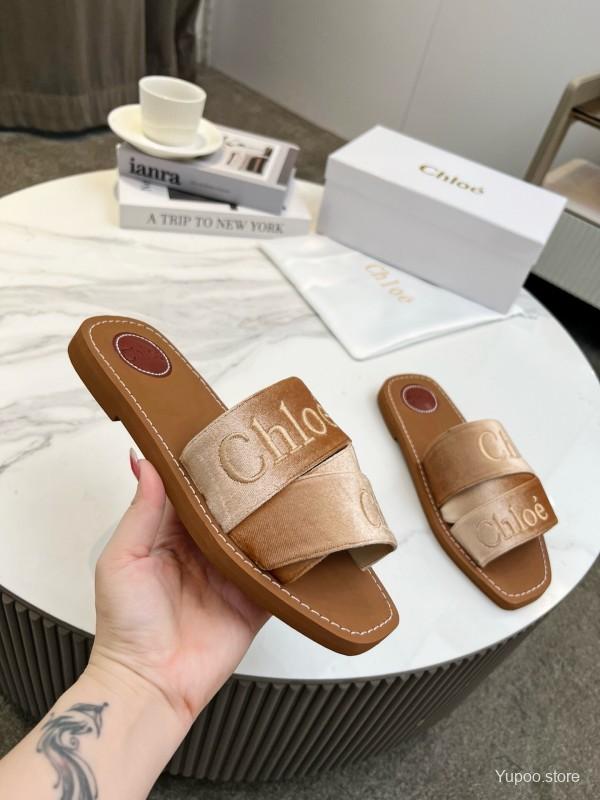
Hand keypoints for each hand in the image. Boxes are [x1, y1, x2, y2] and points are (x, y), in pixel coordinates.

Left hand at [88, 450, 268, 730]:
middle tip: (271, 458)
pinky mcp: (254, 602)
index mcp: (170, 535)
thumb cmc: (125, 625)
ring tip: (294, 489)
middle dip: (248, 490)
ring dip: (273, 520)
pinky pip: (278, 577)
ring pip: (259, 538)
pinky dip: (292, 561)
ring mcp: (231, 576)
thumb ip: (141, 511)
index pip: (194, 492)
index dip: (208, 468)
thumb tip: (145, 461)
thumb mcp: (122, 559)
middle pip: (232, 512)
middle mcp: (203, 551)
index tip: (226, 439)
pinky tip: (306, 538)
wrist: (151, 685)